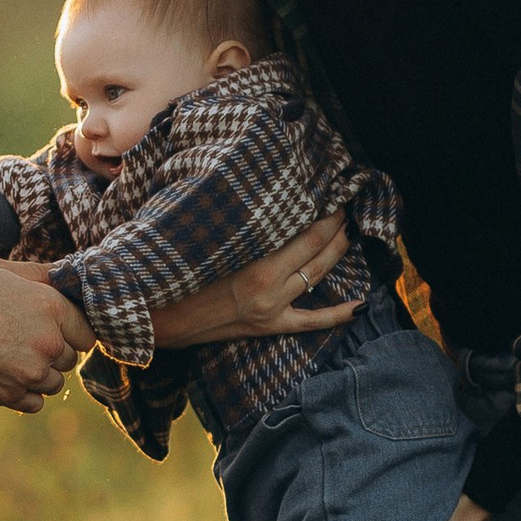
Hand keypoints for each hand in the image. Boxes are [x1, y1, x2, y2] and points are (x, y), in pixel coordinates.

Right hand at [0, 263, 88, 412]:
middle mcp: (48, 342)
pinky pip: (34, 402)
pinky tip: (2, 376)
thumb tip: (63, 272)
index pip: (86, 331)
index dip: (70, 329)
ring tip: (9, 357)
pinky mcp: (10, 396)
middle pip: (70, 357)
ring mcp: (30, 373)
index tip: (53, 327)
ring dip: (38, 374)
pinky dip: (23, 394)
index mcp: (50, 307)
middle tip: (22, 339)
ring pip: (54, 382)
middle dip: (52, 351)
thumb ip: (35, 272)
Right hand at [148, 212, 362, 349]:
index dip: (325, 214)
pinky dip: (338, 314)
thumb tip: (259, 196)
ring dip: (337, 253)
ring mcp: (271, 308)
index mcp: (253, 262)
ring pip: (318, 276)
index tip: (332, 195)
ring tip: (350, 234)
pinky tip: (361, 305)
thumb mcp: (204, 238)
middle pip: (316, 251)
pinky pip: (311, 321)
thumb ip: (236, 222)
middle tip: (346, 207)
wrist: (159, 316)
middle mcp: (268, 287)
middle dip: (336, 227)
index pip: (304, 233)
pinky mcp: (269, 326)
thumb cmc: (175, 270)